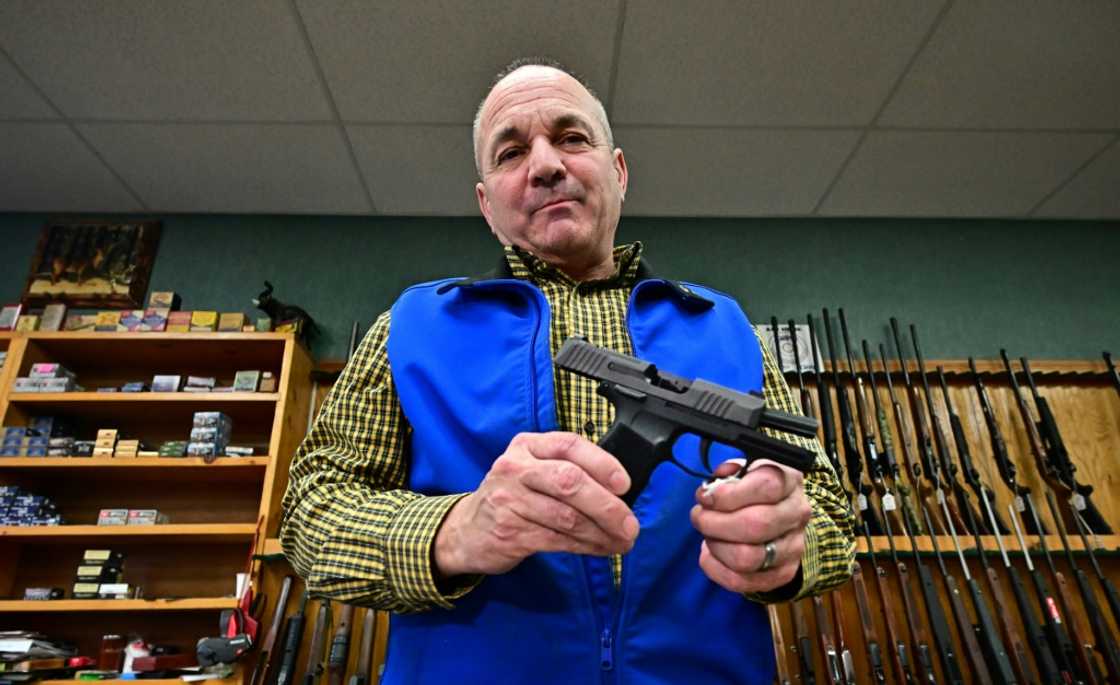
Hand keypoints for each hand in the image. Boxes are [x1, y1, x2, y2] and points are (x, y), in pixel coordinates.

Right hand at [434, 431, 639, 576]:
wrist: (466, 530)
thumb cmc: (512, 498)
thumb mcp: (532, 472)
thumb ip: (567, 471)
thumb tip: (620, 492)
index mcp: (527, 446)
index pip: (569, 445)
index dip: (602, 463)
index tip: (625, 484)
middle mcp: (515, 468)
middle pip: (570, 481)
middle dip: (607, 506)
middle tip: (630, 524)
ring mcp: (509, 499)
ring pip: (566, 516)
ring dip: (601, 533)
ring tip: (622, 541)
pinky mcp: (509, 531)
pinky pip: (557, 539)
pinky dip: (585, 546)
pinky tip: (601, 549)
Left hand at [690, 459, 811, 593]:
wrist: (781, 518)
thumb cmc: (754, 490)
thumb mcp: (744, 471)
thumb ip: (727, 473)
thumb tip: (711, 489)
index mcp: (790, 480)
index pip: (767, 485)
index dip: (728, 494)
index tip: (705, 497)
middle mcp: (797, 513)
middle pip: (756, 525)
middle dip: (714, 522)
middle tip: (698, 517)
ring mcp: (794, 546)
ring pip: (747, 558)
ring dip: (716, 546)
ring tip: (708, 535)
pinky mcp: (783, 573)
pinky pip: (742, 581)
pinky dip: (716, 569)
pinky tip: (709, 554)